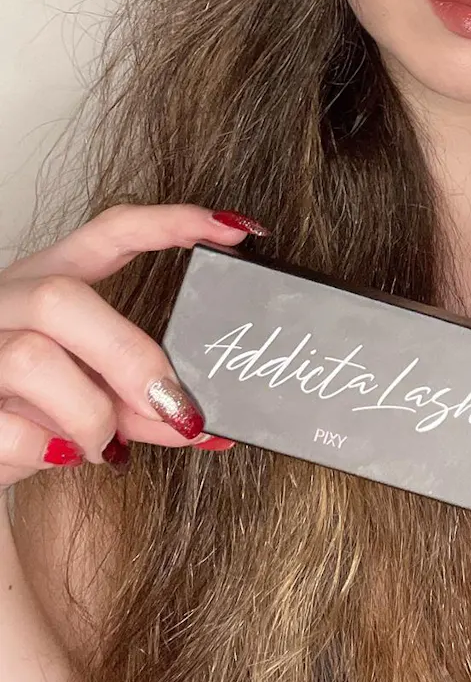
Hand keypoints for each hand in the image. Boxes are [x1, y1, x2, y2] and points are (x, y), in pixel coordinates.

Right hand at [0, 203, 268, 491]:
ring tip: (102, 445)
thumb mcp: (86, 396)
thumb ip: (142, 404)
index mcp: (45, 279)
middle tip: (177, 405)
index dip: (172, 222)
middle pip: (63, 299)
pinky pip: (5, 425)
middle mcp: (4, 301)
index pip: (110, 230)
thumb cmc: (26, 412)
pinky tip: (60, 459)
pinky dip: (47, 450)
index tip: (236, 229)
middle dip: (129, 356)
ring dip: (89, 414)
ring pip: (32, 359)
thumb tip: (203, 424)